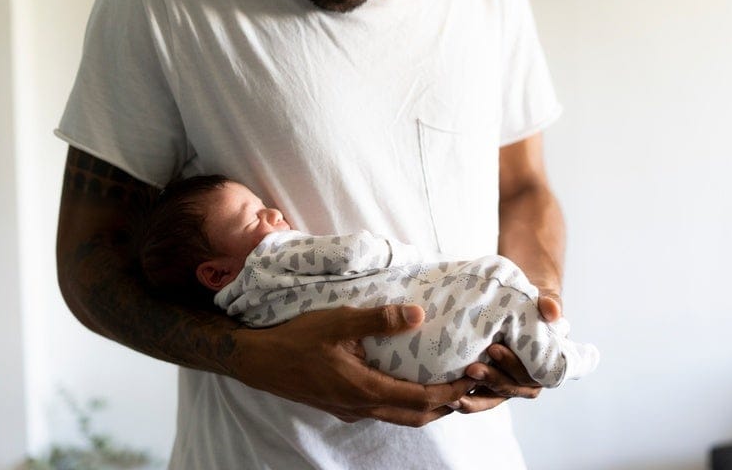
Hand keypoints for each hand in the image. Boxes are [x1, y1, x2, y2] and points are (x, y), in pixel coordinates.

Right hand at [230, 304, 475, 426]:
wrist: (258, 362)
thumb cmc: (297, 340)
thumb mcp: (338, 322)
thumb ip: (380, 320)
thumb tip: (420, 315)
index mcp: (366, 390)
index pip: (422, 400)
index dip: (452, 392)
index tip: (473, 379)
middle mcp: (362, 407)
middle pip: (416, 416)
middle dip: (447, 405)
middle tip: (468, 385)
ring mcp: (351, 410)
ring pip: (399, 416)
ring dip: (427, 406)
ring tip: (445, 384)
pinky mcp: (342, 406)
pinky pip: (383, 410)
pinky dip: (405, 402)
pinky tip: (405, 381)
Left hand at [450, 293, 562, 413]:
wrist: (511, 303)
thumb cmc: (530, 302)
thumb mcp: (542, 299)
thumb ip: (549, 303)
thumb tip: (552, 310)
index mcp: (545, 363)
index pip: (533, 373)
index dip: (513, 365)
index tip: (493, 349)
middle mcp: (527, 379)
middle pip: (511, 387)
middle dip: (491, 378)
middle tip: (471, 368)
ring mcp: (506, 383)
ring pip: (492, 398)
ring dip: (474, 398)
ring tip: (454, 394)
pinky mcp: (487, 386)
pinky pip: (476, 399)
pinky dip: (463, 400)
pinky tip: (447, 400)